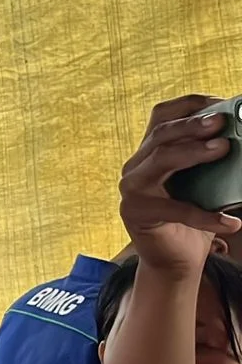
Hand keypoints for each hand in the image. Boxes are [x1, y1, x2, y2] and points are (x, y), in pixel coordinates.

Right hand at [120, 94, 240, 276]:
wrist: (173, 260)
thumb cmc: (190, 220)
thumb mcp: (202, 183)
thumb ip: (210, 161)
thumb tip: (238, 142)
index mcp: (149, 152)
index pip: (162, 116)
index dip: (189, 105)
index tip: (219, 103)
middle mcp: (135, 165)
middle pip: (161, 134)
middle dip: (192, 124)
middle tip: (221, 122)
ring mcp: (132, 187)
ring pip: (160, 158)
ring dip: (193, 152)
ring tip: (224, 149)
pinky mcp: (135, 212)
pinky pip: (175, 208)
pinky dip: (206, 216)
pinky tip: (231, 222)